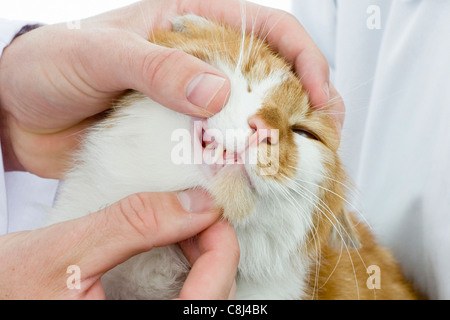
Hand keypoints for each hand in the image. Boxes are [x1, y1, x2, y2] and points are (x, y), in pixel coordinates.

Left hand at [0, 0, 342, 178]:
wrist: (20, 112)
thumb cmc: (51, 66)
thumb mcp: (101, 53)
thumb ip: (158, 67)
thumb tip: (217, 92)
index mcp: (189, 23)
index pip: (264, 27)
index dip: (302, 54)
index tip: (319, 89)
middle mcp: (198, 63)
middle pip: (269, 75)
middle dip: (301, 101)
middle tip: (320, 134)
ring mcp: (189, 103)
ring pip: (247, 116)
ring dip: (274, 137)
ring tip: (295, 161)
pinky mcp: (176, 138)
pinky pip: (217, 149)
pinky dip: (236, 164)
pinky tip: (248, 179)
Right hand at [0, 189, 238, 298]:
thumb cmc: (6, 290)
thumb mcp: (65, 253)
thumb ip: (134, 225)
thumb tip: (195, 201)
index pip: (213, 291)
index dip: (221, 243)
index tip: (210, 207)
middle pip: (216, 297)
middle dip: (215, 250)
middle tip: (197, 214)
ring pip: (205, 302)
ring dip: (205, 262)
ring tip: (186, 230)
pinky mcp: (136, 317)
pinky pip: (183, 302)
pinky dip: (190, 276)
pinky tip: (173, 252)